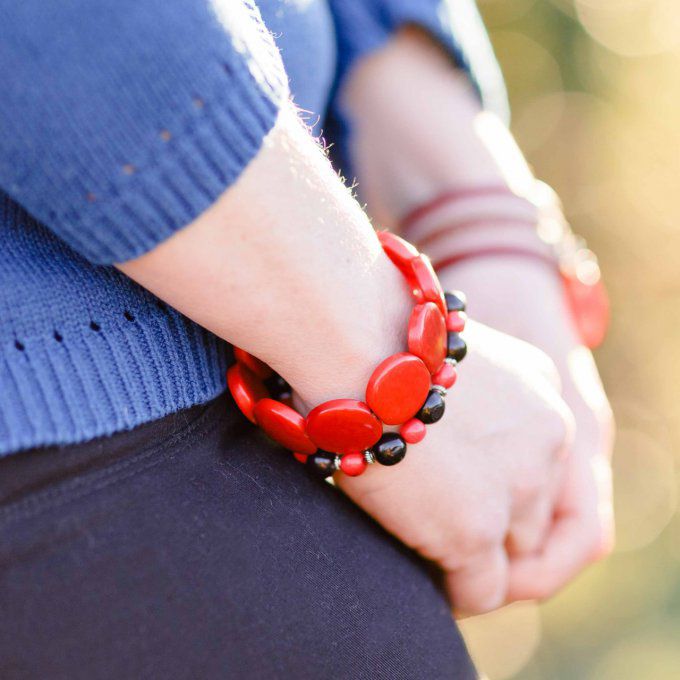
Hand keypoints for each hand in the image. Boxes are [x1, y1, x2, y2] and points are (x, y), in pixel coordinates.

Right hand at [337, 320, 574, 615]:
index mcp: (540, 388)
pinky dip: (456, 590)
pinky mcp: (476, 527)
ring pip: (515, 550)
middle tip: (444, 520)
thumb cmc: (374, 338)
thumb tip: (441, 434)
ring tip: (433, 548)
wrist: (355, 341)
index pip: (540, 460)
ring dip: (476, 553)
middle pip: (533, 505)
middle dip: (494, 518)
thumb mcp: (443, 358)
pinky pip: (482, 589)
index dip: (502, 483)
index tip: (465, 490)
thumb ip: (463, 395)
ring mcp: (517, 483)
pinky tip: (427, 574)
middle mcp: (547, 434)